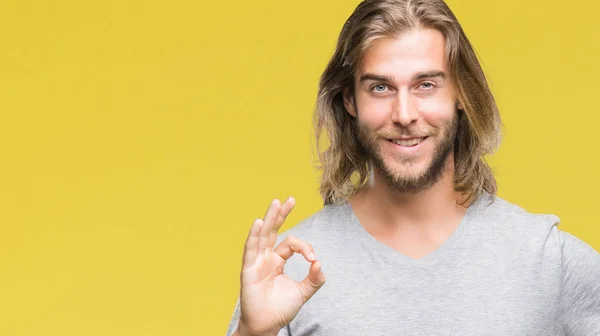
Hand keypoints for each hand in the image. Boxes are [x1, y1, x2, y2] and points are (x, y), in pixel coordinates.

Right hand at [237, 198, 325, 335]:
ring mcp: (256, 262)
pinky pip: (250, 249)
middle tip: (289, 199)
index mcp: (277, 260)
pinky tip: (258, 223)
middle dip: (281, 214)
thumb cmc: (281, 309)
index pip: (291, 243)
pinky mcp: (248, 270)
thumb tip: (320, 263)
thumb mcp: (303, 292)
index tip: (313, 259)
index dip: (305, 247)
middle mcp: (265, 258)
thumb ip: (314, 279)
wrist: (267, 325)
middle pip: (273, 230)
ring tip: (275, 202)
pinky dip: (254, 236)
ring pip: (263, 235)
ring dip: (269, 219)